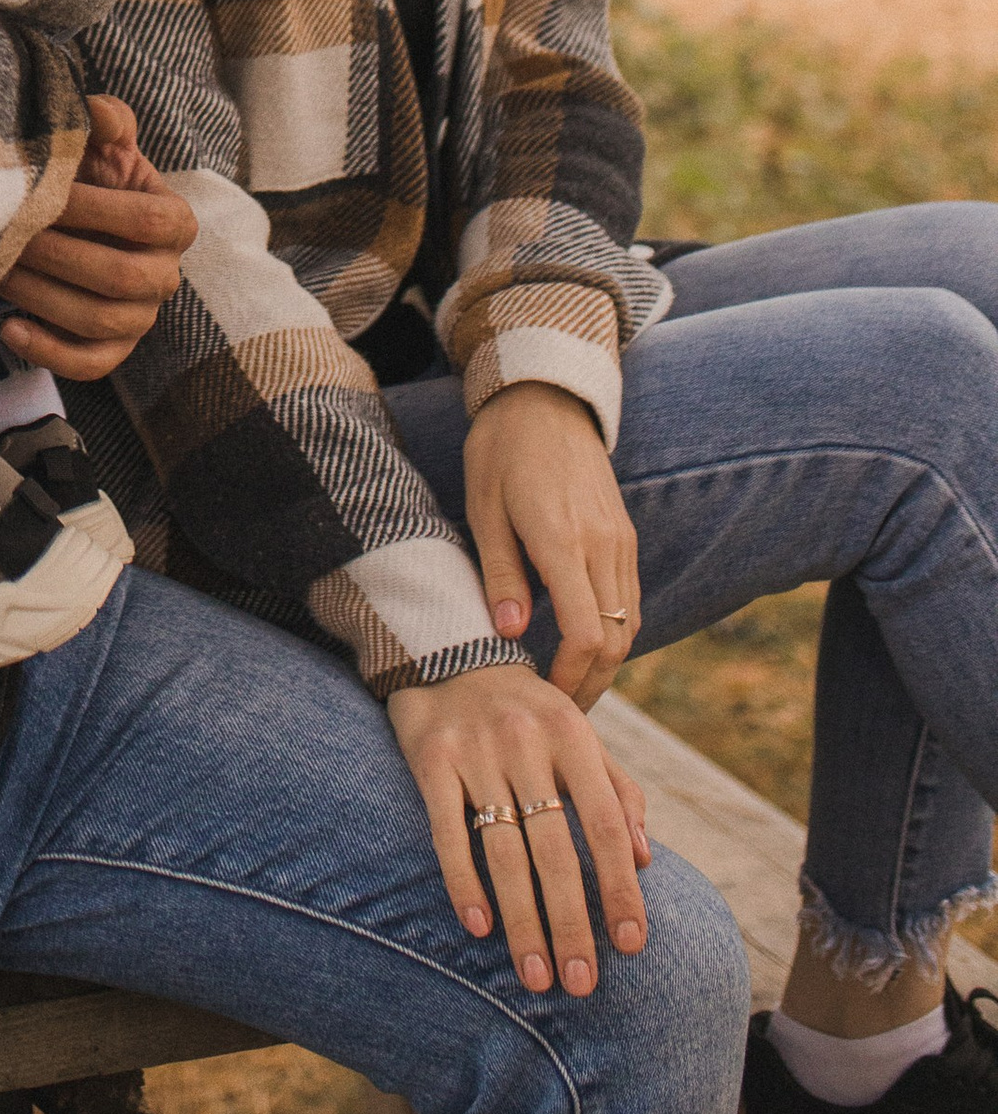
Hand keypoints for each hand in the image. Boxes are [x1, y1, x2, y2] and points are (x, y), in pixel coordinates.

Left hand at [0, 97, 195, 381]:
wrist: (77, 221)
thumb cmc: (90, 176)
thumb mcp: (101, 143)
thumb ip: (106, 121)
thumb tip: (97, 112)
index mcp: (174, 222)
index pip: (146, 221)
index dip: (95, 209)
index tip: (46, 192)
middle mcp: (166, 275)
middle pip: (120, 277)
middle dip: (59, 255)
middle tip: (12, 235)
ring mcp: (142, 318)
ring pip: (99, 321)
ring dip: (43, 297)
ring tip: (0, 271)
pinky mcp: (114, 350)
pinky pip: (89, 364)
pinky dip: (47, 351)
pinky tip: (8, 326)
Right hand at [387, 668, 652, 995]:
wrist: (445, 647)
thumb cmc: (525, 707)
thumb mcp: (576, 732)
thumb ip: (616, 789)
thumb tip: (645, 859)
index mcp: (571, 734)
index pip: (606, 824)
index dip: (620, 887)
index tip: (630, 945)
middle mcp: (525, 741)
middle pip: (554, 850)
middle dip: (571, 924)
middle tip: (581, 984)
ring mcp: (475, 749)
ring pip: (503, 851)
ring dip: (523, 921)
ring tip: (536, 976)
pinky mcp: (429, 758)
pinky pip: (448, 831)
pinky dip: (464, 882)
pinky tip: (480, 927)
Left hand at [462, 381, 640, 706]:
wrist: (545, 399)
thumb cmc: (500, 451)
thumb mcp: (483, 508)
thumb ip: (500, 573)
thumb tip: (512, 634)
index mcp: (561, 538)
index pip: (585, 632)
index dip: (570, 677)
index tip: (545, 700)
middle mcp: (602, 544)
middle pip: (614, 640)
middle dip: (590, 685)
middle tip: (557, 713)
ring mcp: (621, 540)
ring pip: (629, 624)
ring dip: (604, 664)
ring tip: (569, 689)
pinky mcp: (625, 536)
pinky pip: (630, 600)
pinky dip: (613, 633)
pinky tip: (583, 648)